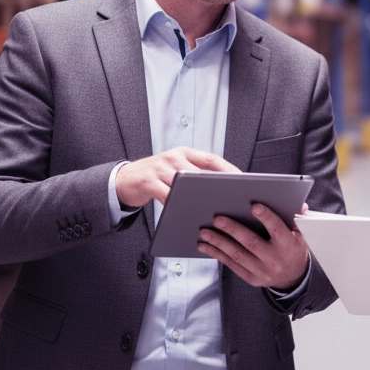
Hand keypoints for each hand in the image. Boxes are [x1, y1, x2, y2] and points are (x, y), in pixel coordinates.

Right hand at [114, 147, 238, 207]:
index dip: (229, 169)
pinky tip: (184, 215)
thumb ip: (193, 175)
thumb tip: (220, 191)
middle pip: (200, 172)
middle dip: (217, 185)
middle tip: (232, 198)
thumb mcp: (175, 170)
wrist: (125, 180)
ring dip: (197, 197)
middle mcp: (174, 158)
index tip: (244, 181)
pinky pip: (166, 195)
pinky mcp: (148, 181)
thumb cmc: (156, 178)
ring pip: (184, 184)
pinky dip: (176, 205)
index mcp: (184, 153)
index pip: (211, 159)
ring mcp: (161, 168)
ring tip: (211, 209)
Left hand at [196, 203, 309, 289]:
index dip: (266, 217)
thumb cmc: (293, 249)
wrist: (293, 278)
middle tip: (217, 218)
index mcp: (288, 245)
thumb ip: (296, 218)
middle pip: (251, 242)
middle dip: (232, 229)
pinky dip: (217, 254)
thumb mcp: (301, 234)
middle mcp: (274, 259)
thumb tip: (298, 204)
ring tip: (204, 232)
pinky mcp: (251, 278)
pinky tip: (205, 246)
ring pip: (237, 254)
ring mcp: (261, 271)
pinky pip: (231, 265)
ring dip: (218, 242)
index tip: (253, 205)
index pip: (276, 229)